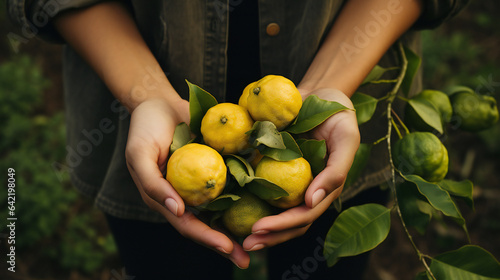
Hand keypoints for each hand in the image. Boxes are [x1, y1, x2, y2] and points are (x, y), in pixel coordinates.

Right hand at [125, 97, 249, 267]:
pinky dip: (245, 197)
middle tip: (247, 260)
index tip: (227, 247)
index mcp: (166, 200)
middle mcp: (185, 197)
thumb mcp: (139, 155)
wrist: (159, 103)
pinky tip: (264, 207)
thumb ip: (153, 184)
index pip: (187, 225)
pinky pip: (231, 184)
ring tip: (262, 241)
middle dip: (226, 245)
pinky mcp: (214, 168)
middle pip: (207, 226)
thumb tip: (177, 211)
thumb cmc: (145, 129)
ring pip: (222, 210)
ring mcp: (201, 184)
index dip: (206, 238)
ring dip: (238, 227)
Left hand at [242, 88, 359, 250]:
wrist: (319, 94)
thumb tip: (312, 201)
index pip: (305, 215)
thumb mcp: (346, 139)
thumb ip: (335, 171)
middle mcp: (307, 189)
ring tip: (237, 237)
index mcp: (325, 187)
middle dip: (269, 235)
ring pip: (276, 212)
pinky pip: (262, 188)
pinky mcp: (275, 169)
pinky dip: (249, 201)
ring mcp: (291, 181)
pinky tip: (230, 209)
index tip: (260, 228)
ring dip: (260, 228)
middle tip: (246, 244)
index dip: (284, 225)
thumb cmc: (337, 115)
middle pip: (289, 222)